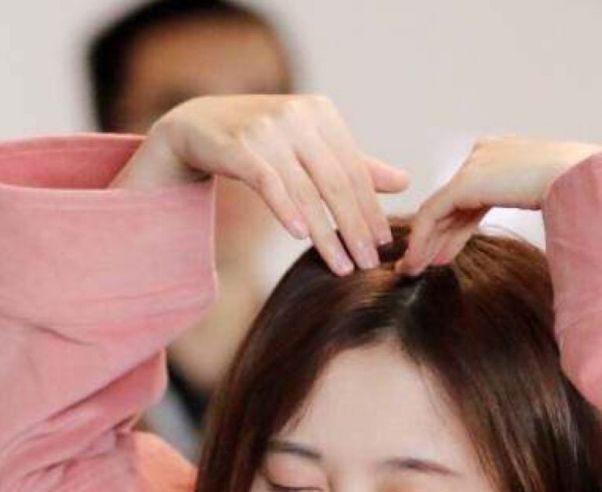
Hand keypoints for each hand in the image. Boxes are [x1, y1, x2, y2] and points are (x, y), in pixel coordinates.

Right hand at [113, 94, 409, 275]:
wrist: (197, 126)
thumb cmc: (261, 140)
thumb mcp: (309, 147)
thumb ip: (353, 165)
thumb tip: (404, 182)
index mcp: (322, 114)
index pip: (354, 170)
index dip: (371, 209)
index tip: (383, 244)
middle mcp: (297, 117)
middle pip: (336, 182)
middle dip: (355, 227)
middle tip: (368, 263)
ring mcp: (267, 130)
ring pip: (306, 191)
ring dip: (327, 233)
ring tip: (342, 266)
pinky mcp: (238, 146)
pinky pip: (269, 184)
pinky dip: (287, 211)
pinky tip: (301, 237)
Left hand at [396, 136, 601, 275]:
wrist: (583, 178)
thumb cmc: (580, 191)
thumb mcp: (544, 197)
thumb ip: (519, 204)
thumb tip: (521, 215)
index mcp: (505, 154)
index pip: (469, 196)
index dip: (453, 229)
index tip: (441, 256)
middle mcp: (485, 154)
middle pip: (451, 205)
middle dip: (433, 238)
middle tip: (416, 265)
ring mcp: (473, 165)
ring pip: (438, 210)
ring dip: (423, 244)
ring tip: (411, 270)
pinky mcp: (465, 183)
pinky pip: (433, 214)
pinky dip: (422, 240)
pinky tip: (417, 262)